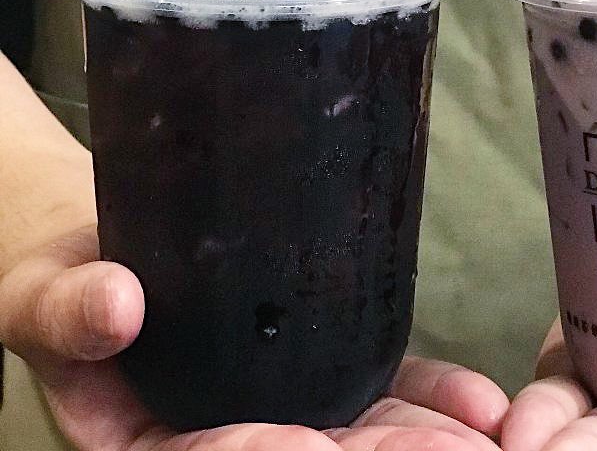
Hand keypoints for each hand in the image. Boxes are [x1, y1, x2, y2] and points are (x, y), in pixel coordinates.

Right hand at [0, 226, 507, 450]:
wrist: (113, 237)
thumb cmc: (65, 277)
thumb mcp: (46, 294)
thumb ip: (69, 310)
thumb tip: (113, 305)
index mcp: (152, 447)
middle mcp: (226, 435)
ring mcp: (281, 403)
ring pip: (354, 431)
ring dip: (418, 439)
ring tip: (478, 437)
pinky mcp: (320, 362)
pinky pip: (379, 386)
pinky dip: (429, 396)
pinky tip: (478, 404)